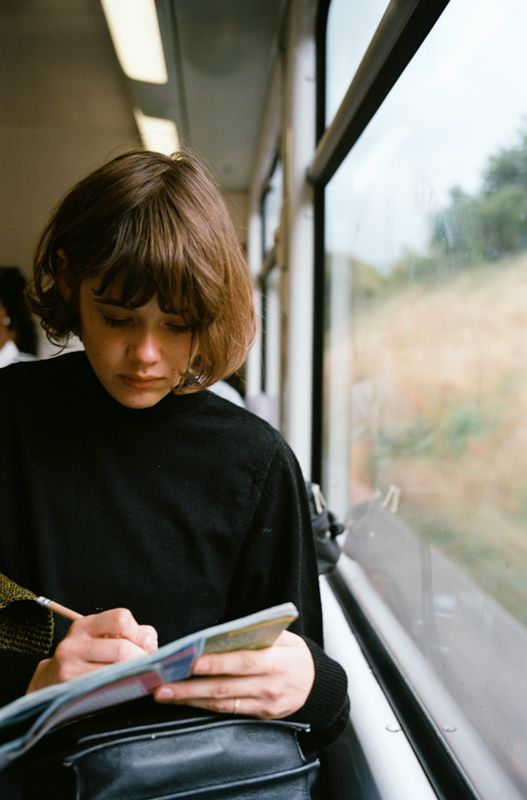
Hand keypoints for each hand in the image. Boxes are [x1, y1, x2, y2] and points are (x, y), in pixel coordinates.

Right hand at [27, 608, 157, 692]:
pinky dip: (122, 688)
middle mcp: (74, 644)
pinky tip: (126, 687)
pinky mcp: (70, 690)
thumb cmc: (87, 656)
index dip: (139, 633)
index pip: (120, 618)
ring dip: (135, 675)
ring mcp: (69, 669)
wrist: (51, 680)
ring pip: (115, 671)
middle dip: (142, 659)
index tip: (147, 645)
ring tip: (141, 676)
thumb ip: (133, 634)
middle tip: (150, 666)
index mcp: (85, 625)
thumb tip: (150, 643)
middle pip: (121, 648)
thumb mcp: (103, 636)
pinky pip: (105, 689)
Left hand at [153, 630, 314, 718]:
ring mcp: (263, 704)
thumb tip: (222, 633)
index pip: (242, 662)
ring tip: (165, 694)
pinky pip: (227, 711)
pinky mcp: (258, 716)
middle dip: (190, 687)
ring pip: (221, 703)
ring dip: (190, 699)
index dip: (217, 664)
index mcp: (276, 662)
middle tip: (164, 685)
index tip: (192, 662)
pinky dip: (204, 706)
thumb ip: (257, 635)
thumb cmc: (296, 655)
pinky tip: (186, 701)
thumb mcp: (285, 639)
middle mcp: (268, 686)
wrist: (318, 685)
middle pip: (224, 687)